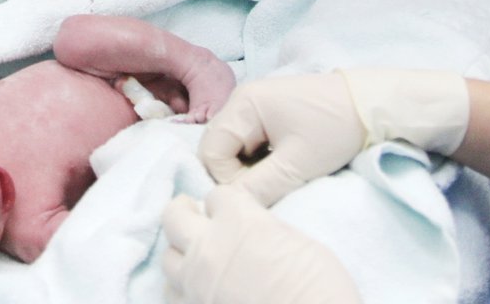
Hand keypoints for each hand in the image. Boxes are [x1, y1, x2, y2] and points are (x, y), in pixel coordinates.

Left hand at [162, 188, 358, 303]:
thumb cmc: (322, 287)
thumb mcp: (299, 242)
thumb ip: (265, 229)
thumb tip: (255, 231)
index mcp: (238, 221)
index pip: (215, 196)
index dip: (225, 204)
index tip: (232, 212)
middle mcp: (209, 248)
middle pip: (174, 217)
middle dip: (184, 213)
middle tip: (192, 216)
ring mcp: (197, 284)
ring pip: (168, 259)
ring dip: (181, 255)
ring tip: (196, 259)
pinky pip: (173, 296)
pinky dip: (183, 291)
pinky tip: (198, 292)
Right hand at [199, 68, 469, 205]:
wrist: (371, 105)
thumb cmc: (335, 130)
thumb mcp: (297, 164)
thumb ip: (258, 187)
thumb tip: (228, 206)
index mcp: (243, 104)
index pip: (210, 152)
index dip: (228, 179)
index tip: (261, 190)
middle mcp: (240, 100)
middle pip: (216, 148)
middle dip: (235, 174)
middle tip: (269, 185)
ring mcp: (253, 105)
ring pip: (231, 147)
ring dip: (247, 168)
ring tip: (279, 175)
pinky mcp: (266, 113)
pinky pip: (246, 142)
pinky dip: (257, 160)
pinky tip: (282, 164)